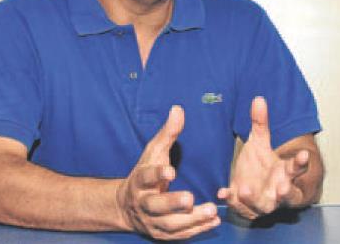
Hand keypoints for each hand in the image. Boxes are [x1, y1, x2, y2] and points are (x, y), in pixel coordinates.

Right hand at [116, 105, 220, 239]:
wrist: (126, 207)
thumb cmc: (144, 174)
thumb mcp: (153, 152)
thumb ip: (167, 133)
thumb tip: (178, 109)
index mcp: (139, 182)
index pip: (146, 177)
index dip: (157, 174)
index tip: (171, 170)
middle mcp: (143, 203)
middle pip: (156, 206)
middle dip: (173, 203)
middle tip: (190, 199)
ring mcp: (151, 221)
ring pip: (169, 225)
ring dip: (191, 220)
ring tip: (211, 211)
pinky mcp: (161, 234)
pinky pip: (179, 235)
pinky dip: (196, 230)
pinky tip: (212, 222)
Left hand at [217, 97, 309, 218]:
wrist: (249, 184)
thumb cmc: (260, 164)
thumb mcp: (259, 142)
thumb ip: (260, 123)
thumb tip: (258, 99)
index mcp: (285, 173)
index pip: (297, 168)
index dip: (301, 162)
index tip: (303, 155)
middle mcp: (278, 190)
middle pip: (288, 195)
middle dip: (286, 193)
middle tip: (282, 188)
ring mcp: (263, 201)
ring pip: (263, 206)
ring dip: (254, 199)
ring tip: (245, 189)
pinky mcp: (247, 208)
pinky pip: (241, 208)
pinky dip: (232, 201)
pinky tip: (223, 192)